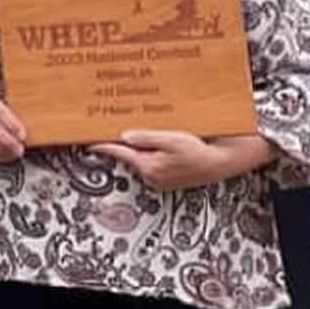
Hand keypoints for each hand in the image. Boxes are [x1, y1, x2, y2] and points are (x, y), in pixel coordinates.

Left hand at [90, 130, 267, 189]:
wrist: (219, 163)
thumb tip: (124, 136)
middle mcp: (151, 176)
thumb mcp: (172, 140)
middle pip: (131, 156)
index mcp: (149, 166)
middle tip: (131, 128)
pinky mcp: (166, 179)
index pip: (120, 154)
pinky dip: (154, 155)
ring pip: (142, 159)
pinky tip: (167, 148)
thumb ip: (146, 138)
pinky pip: (153, 164)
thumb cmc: (198, 152)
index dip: (104, 147)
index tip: (89, 144)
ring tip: (162, 139)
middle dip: (129, 143)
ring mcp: (158, 180)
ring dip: (145, 148)